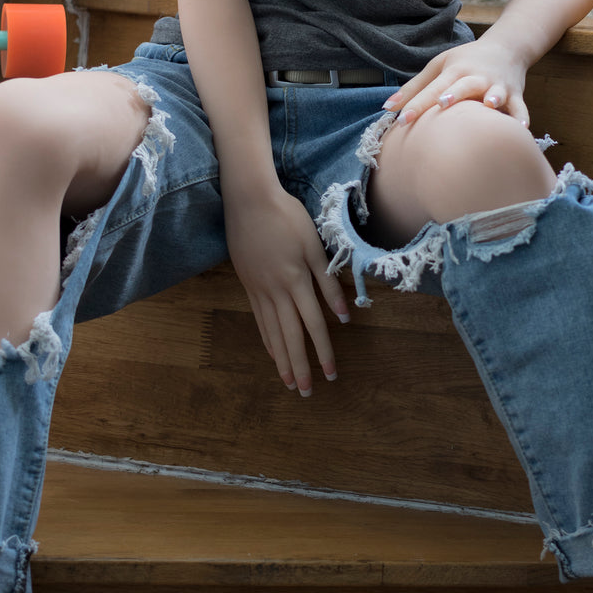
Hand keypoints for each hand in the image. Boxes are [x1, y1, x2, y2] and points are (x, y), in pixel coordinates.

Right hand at [224, 186, 349, 395]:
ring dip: (282, 360)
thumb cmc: (287, 217)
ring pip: (272, 332)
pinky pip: (259, 320)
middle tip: (306, 392)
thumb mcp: (313, 245)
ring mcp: (259, 290)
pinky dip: (267, 340)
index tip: (330, 374)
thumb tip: (343, 315)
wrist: (249, 200)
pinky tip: (273, 353)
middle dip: (300, 365)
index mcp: (295, 281)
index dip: (323, 350)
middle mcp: (276, 291)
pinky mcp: (248, 285)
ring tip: (288, 382)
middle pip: (290, 336)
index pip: (313, 324)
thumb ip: (327, 281)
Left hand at [382, 37, 530, 128]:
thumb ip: (414, 88)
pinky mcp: (516, 95)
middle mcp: (476, 76)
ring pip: (496, 92)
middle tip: (442, 104)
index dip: (418, 102)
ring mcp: (498, 85)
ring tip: (490, 105)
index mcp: (455, 70)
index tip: (402, 119)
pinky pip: (520, 107)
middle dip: (454, 94)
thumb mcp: (439, 66)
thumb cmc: (466, 61)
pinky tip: (521, 129)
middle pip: (464, 85)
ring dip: (493, 98)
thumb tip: (387, 108)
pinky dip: (521, 117)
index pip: (433, 87)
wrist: (507, 48)